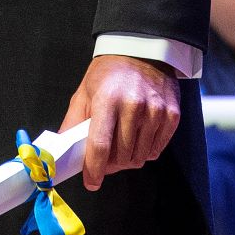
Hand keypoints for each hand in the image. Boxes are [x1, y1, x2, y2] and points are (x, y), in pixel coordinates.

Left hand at [61, 54, 180, 190]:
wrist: (142, 51)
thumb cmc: (109, 74)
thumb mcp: (84, 92)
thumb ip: (73, 123)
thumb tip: (63, 151)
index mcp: (107, 100)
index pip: (100, 145)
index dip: (94, 170)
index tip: (91, 182)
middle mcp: (134, 106)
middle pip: (121, 156)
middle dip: (110, 166)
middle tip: (104, 160)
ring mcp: (156, 111)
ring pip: (140, 157)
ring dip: (128, 160)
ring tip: (120, 148)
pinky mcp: (172, 115)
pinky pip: (156, 150)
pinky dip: (145, 152)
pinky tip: (137, 139)